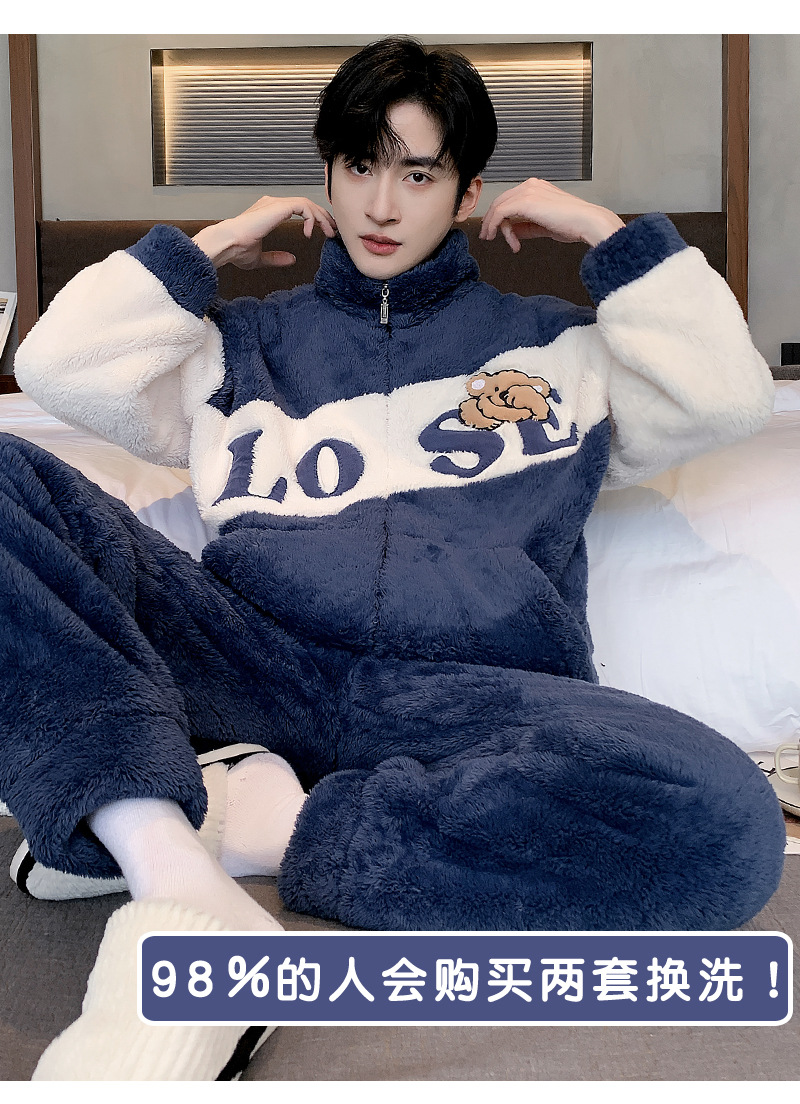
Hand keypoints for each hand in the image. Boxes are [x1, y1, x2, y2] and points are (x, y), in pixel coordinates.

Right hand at [192, 196, 337, 269]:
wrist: (227, 244)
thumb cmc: (236, 250)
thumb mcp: (261, 258)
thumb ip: (276, 258)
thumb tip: (292, 260)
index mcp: (268, 213)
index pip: (297, 210)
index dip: (313, 219)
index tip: (324, 232)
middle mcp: (272, 204)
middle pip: (305, 204)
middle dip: (322, 217)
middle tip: (333, 231)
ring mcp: (275, 203)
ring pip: (307, 203)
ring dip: (321, 217)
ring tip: (328, 232)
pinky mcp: (278, 206)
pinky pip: (303, 206)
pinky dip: (311, 217)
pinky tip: (310, 232)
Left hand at [479, 178, 624, 251]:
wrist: (586, 222)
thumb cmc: (574, 224)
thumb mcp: (544, 225)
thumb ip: (527, 227)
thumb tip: (513, 231)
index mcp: (537, 188)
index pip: (510, 199)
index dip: (498, 216)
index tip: (494, 230)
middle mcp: (531, 186)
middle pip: (501, 201)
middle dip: (490, 220)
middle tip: (486, 235)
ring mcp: (528, 191)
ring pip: (498, 207)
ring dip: (493, 225)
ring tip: (493, 239)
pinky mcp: (525, 201)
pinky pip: (500, 212)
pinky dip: (495, 226)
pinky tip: (498, 236)